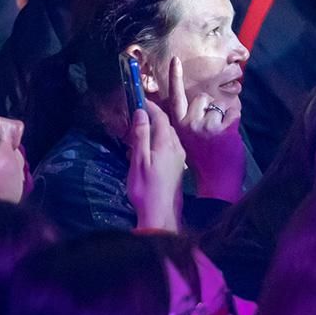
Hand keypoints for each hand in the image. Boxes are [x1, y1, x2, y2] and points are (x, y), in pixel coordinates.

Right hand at [124, 101, 186, 231]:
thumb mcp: (139, 160)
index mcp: (166, 144)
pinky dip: (159, 140)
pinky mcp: (178, 167)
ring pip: (169, 136)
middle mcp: (177, 148)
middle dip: (153, 117)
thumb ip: (141, 136)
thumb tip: (141, 113)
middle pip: (166, 126)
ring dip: (156, 129)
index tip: (139, 100)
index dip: (151, 107)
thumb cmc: (146, 188)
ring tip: (140, 130)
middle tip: (136, 115)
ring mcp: (179, 158)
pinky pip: (170, 146)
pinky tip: (150, 148)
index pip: (161, 118)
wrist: (161, 214)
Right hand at [158, 55, 246, 202]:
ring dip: (222, 113)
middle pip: (200, 97)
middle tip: (202, 109)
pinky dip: (236, 118)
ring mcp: (206, 126)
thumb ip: (183, 123)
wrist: (216, 184)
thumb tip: (183, 106)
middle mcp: (189, 123)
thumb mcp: (183, 143)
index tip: (175, 60)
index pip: (174, 97)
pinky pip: (234, 111)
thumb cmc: (201, 164)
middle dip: (207, 104)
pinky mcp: (223, 130)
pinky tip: (231, 133)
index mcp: (178, 126)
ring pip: (218, 105)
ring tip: (220, 133)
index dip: (175, 77)